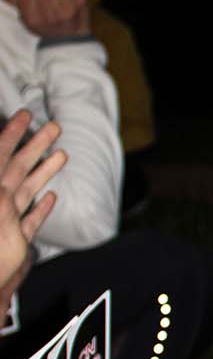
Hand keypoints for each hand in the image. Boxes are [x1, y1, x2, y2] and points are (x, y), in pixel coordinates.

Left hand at [0, 110, 65, 293]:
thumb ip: (3, 194)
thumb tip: (13, 174)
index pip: (0, 156)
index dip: (11, 134)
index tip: (24, 115)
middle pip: (18, 168)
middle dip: (34, 145)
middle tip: (53, 126)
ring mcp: (8, 222)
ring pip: (28, 189)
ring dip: (44, 171)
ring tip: (61, 154)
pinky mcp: (18, 243)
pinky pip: (31, 221)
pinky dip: (41, 208)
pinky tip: (51, 197)